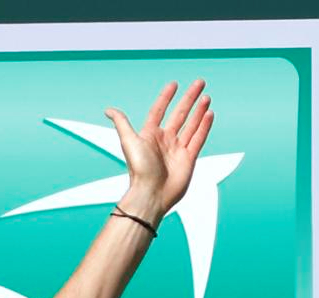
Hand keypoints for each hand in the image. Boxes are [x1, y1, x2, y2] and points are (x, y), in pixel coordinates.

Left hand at [105, 79, 213, 220]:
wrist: (151, 194)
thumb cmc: (139, 169)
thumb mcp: (128, 141)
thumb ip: (122, 123)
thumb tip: (109, 110)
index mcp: (150, 135)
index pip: (159, 110)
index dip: (166, 97)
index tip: (174, 84)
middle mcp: (165, 140)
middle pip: (180, 114)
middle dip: (189, 98)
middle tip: (200, 83)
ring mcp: (178, 149)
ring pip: (191, 124)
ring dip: (199, 110)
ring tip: (206, 96)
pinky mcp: (189, 158)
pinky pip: (198, 139)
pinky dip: (204, 126)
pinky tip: (209, 114)